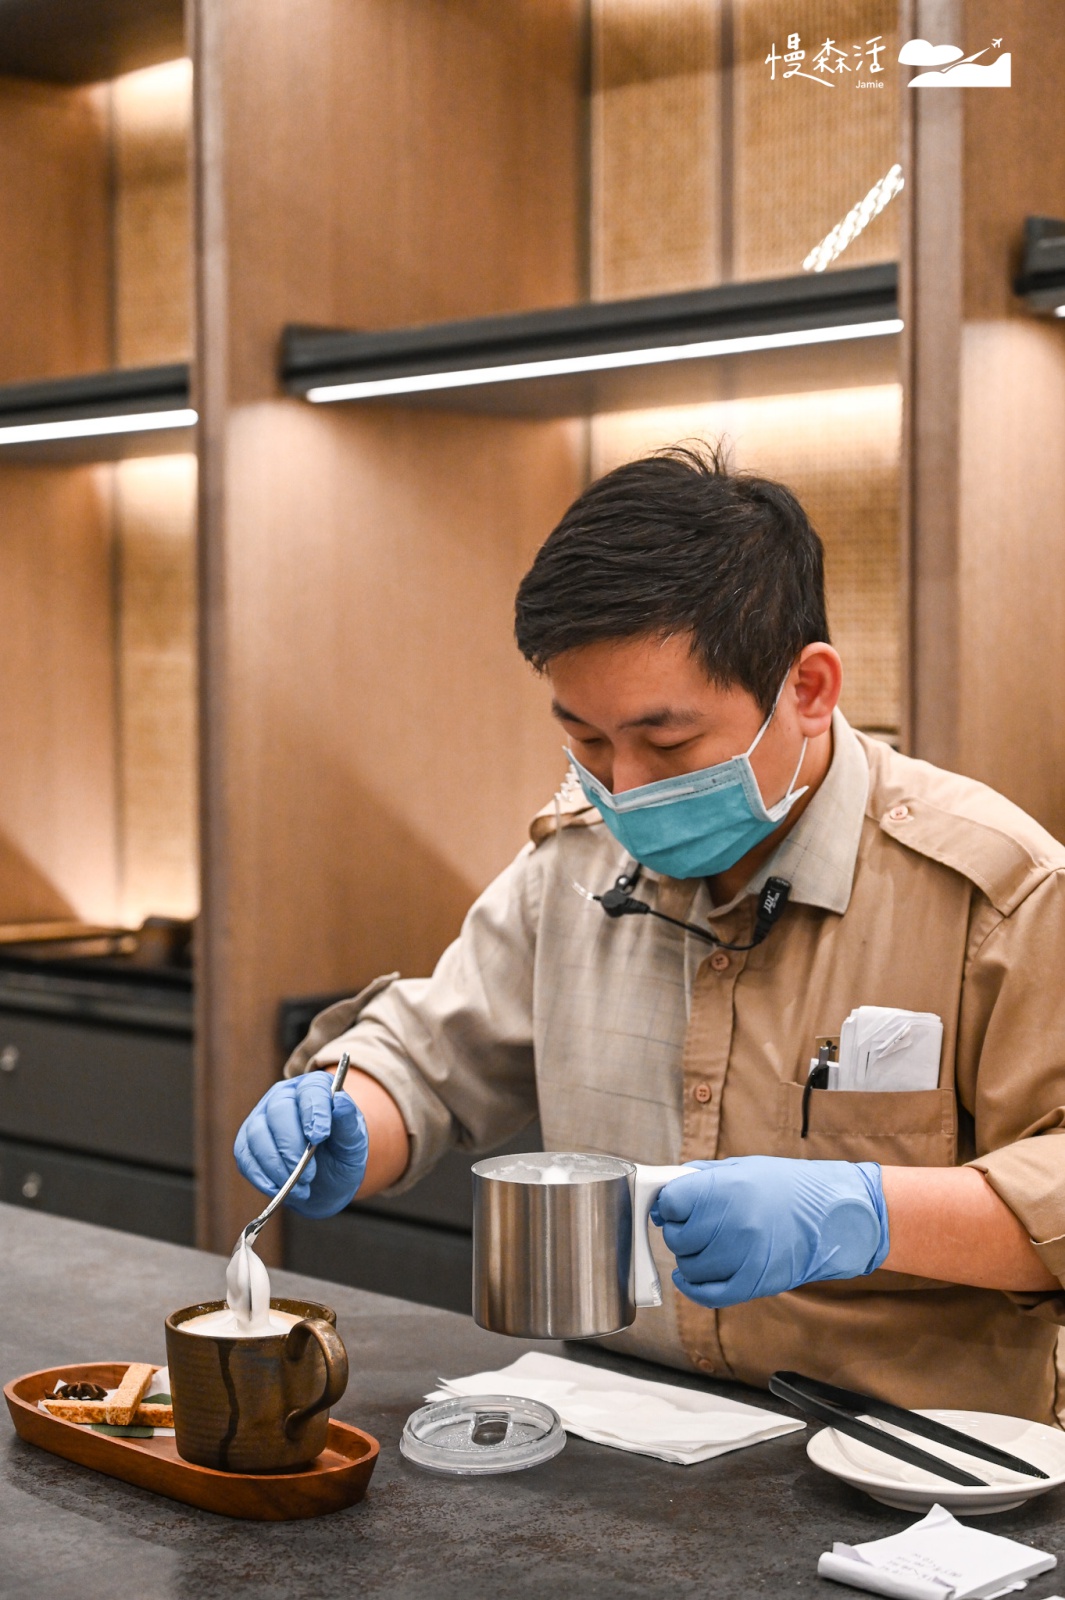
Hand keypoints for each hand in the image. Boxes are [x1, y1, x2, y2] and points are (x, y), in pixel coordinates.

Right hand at [234, 1073, 368, 1218]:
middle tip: (309, 1174)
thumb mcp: (354, 1143)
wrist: (326, 1183)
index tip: (320, 1136)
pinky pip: (245, 1157)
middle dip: (292, 1145)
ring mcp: (261, 1118)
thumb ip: (348, 1123)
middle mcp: (284, 1096)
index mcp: (314, 1089)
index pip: (310, 1090)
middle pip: (278, 1110)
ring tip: (300, 1187)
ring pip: (258, 1134)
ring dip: (277, 1165)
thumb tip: (340, 1102)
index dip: (314, 1111)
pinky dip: (261, 1177)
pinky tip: (280, 1189)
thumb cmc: (341, 1156)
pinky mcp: (246, 1143)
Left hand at [653, 1156, 888, 1309]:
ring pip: (689, 1266)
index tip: (677, 1206)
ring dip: (690, 1258)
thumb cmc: (785, 1187)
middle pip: (677, 1237)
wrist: (832, 1215)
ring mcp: (742, 1256)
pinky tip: (688, 1276)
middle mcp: (731, 1223)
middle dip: (680, 1231)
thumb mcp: (742, 1168)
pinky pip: (706, 1294)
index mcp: (726, 1189)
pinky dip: (691, 1287)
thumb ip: (701, 1180)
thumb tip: (664, 1198)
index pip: (672, 1202)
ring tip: (707, 1245)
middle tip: (695, 1226)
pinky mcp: (753, 1283)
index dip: (671, 1205)